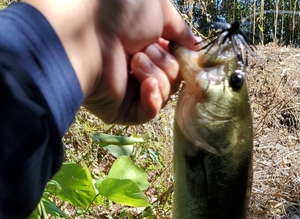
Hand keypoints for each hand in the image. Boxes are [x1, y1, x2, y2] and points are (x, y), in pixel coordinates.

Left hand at [22, 0, 197, 123]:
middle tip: (144, 49)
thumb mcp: (158, 9)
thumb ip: (179, 29)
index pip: (174, 60)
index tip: (182, 49)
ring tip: (135, 61)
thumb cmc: (119, 13)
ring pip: (163, 95)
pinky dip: (152, 99)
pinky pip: (148, 113)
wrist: (89, 36)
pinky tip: (144, 84)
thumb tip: (196, 46)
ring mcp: (127, 91)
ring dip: (155, 75)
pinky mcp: (120, 111)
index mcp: (142, 44)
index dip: (179, 56)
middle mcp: (135, 68)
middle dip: (164, 62)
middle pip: (172, 78)